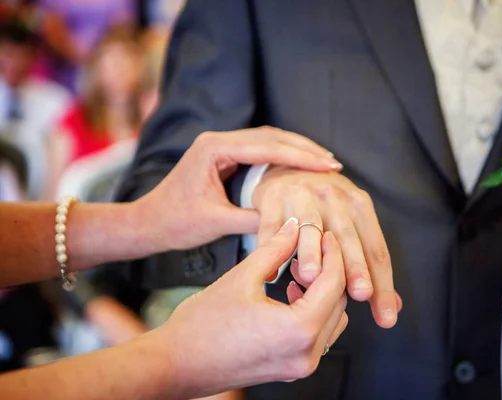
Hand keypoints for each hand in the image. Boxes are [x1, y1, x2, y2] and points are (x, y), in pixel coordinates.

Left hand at [133, 127, 341, 250]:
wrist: (148, 222)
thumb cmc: (176, 223)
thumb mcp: (217, 222)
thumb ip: (254, 219)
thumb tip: (292, 222)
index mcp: (214, 149)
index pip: (267, 148)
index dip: (301, 157)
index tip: (328, 165)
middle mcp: (218, 140)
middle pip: (271, 137)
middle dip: (304, 149)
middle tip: (333, 163)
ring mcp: (220, 145)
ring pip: (267, 140)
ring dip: (295, 150)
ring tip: (323, 162)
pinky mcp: (223, 155)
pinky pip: (259, 150)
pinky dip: (282, 157)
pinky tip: (299, 166)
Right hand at [154, 218, 347, 398]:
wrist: (175, 364)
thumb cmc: (201, 326)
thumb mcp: (241, 277)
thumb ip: (275, 249)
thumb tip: (294, 226)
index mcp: (299, 329)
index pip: (333, 282)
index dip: (332, 253)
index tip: (324, 234)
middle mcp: (306, 353)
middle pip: (338, 302)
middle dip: (328, 271)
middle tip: (310, 248)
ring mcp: (299, 366)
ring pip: (331, 320)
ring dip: (322, 293)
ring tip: (297, 271)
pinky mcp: (290, 369)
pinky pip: (317, 336)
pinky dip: (313, 312)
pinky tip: (291, 293)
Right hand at [253, 167, 401, 328]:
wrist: (287, 169)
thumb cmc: (324, 206)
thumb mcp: (351, 223)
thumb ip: (369, 265)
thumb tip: (394, 308)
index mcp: (358, 205)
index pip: (375, 249)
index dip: (383, 284)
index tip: (386, 316)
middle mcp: (333, 197)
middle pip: (347, 238)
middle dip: (355, 267)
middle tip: (361, 295)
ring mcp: (302, 196)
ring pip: (310, 229)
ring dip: (311, 254)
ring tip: (312, 279)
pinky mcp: (273, 198)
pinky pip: (272, 227)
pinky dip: (271, 250)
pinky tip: (271, 276)